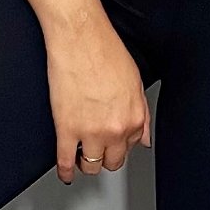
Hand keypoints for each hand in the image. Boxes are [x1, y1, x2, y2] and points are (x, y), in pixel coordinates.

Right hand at [44, 15, 151, 181]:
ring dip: (86, 164)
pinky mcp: (66, 129)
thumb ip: (141, 114)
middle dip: (105, 157)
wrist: (80, 37)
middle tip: (97, 150)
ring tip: (81, 157)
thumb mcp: (135, 82)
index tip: (112, 143)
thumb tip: (143, 137)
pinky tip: (66, 172)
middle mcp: (116, 129)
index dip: (120, 144)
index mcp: (134, 117)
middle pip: (112, 161)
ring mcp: (90, 132)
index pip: (131, 147)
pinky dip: (65, 171)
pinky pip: (66, 162)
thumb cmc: (105, 51)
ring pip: (91, 166)